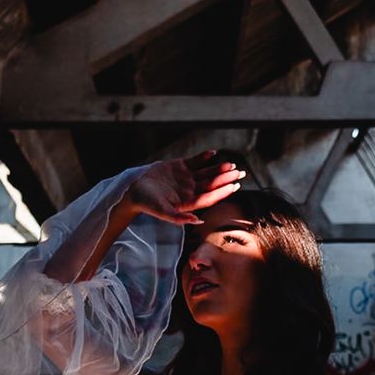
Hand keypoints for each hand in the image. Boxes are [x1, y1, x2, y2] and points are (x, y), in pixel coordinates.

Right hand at [128, 152, 245, 227]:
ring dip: (218, 168)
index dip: (222, 191)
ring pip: (206, 173)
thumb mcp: (162, 212)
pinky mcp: (179, 167)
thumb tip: (198, 221)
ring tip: (230, 164)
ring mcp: (186, 178)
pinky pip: (195, 161)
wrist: (134, 190)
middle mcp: (190, 190)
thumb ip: (179, 218)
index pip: (209, 197)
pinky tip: (213, 153)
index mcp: (189, 202)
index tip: (235, 186)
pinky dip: (204, 157)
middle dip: (225, 178)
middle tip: (239, 172)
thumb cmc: (147, 203)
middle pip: (211, 184)